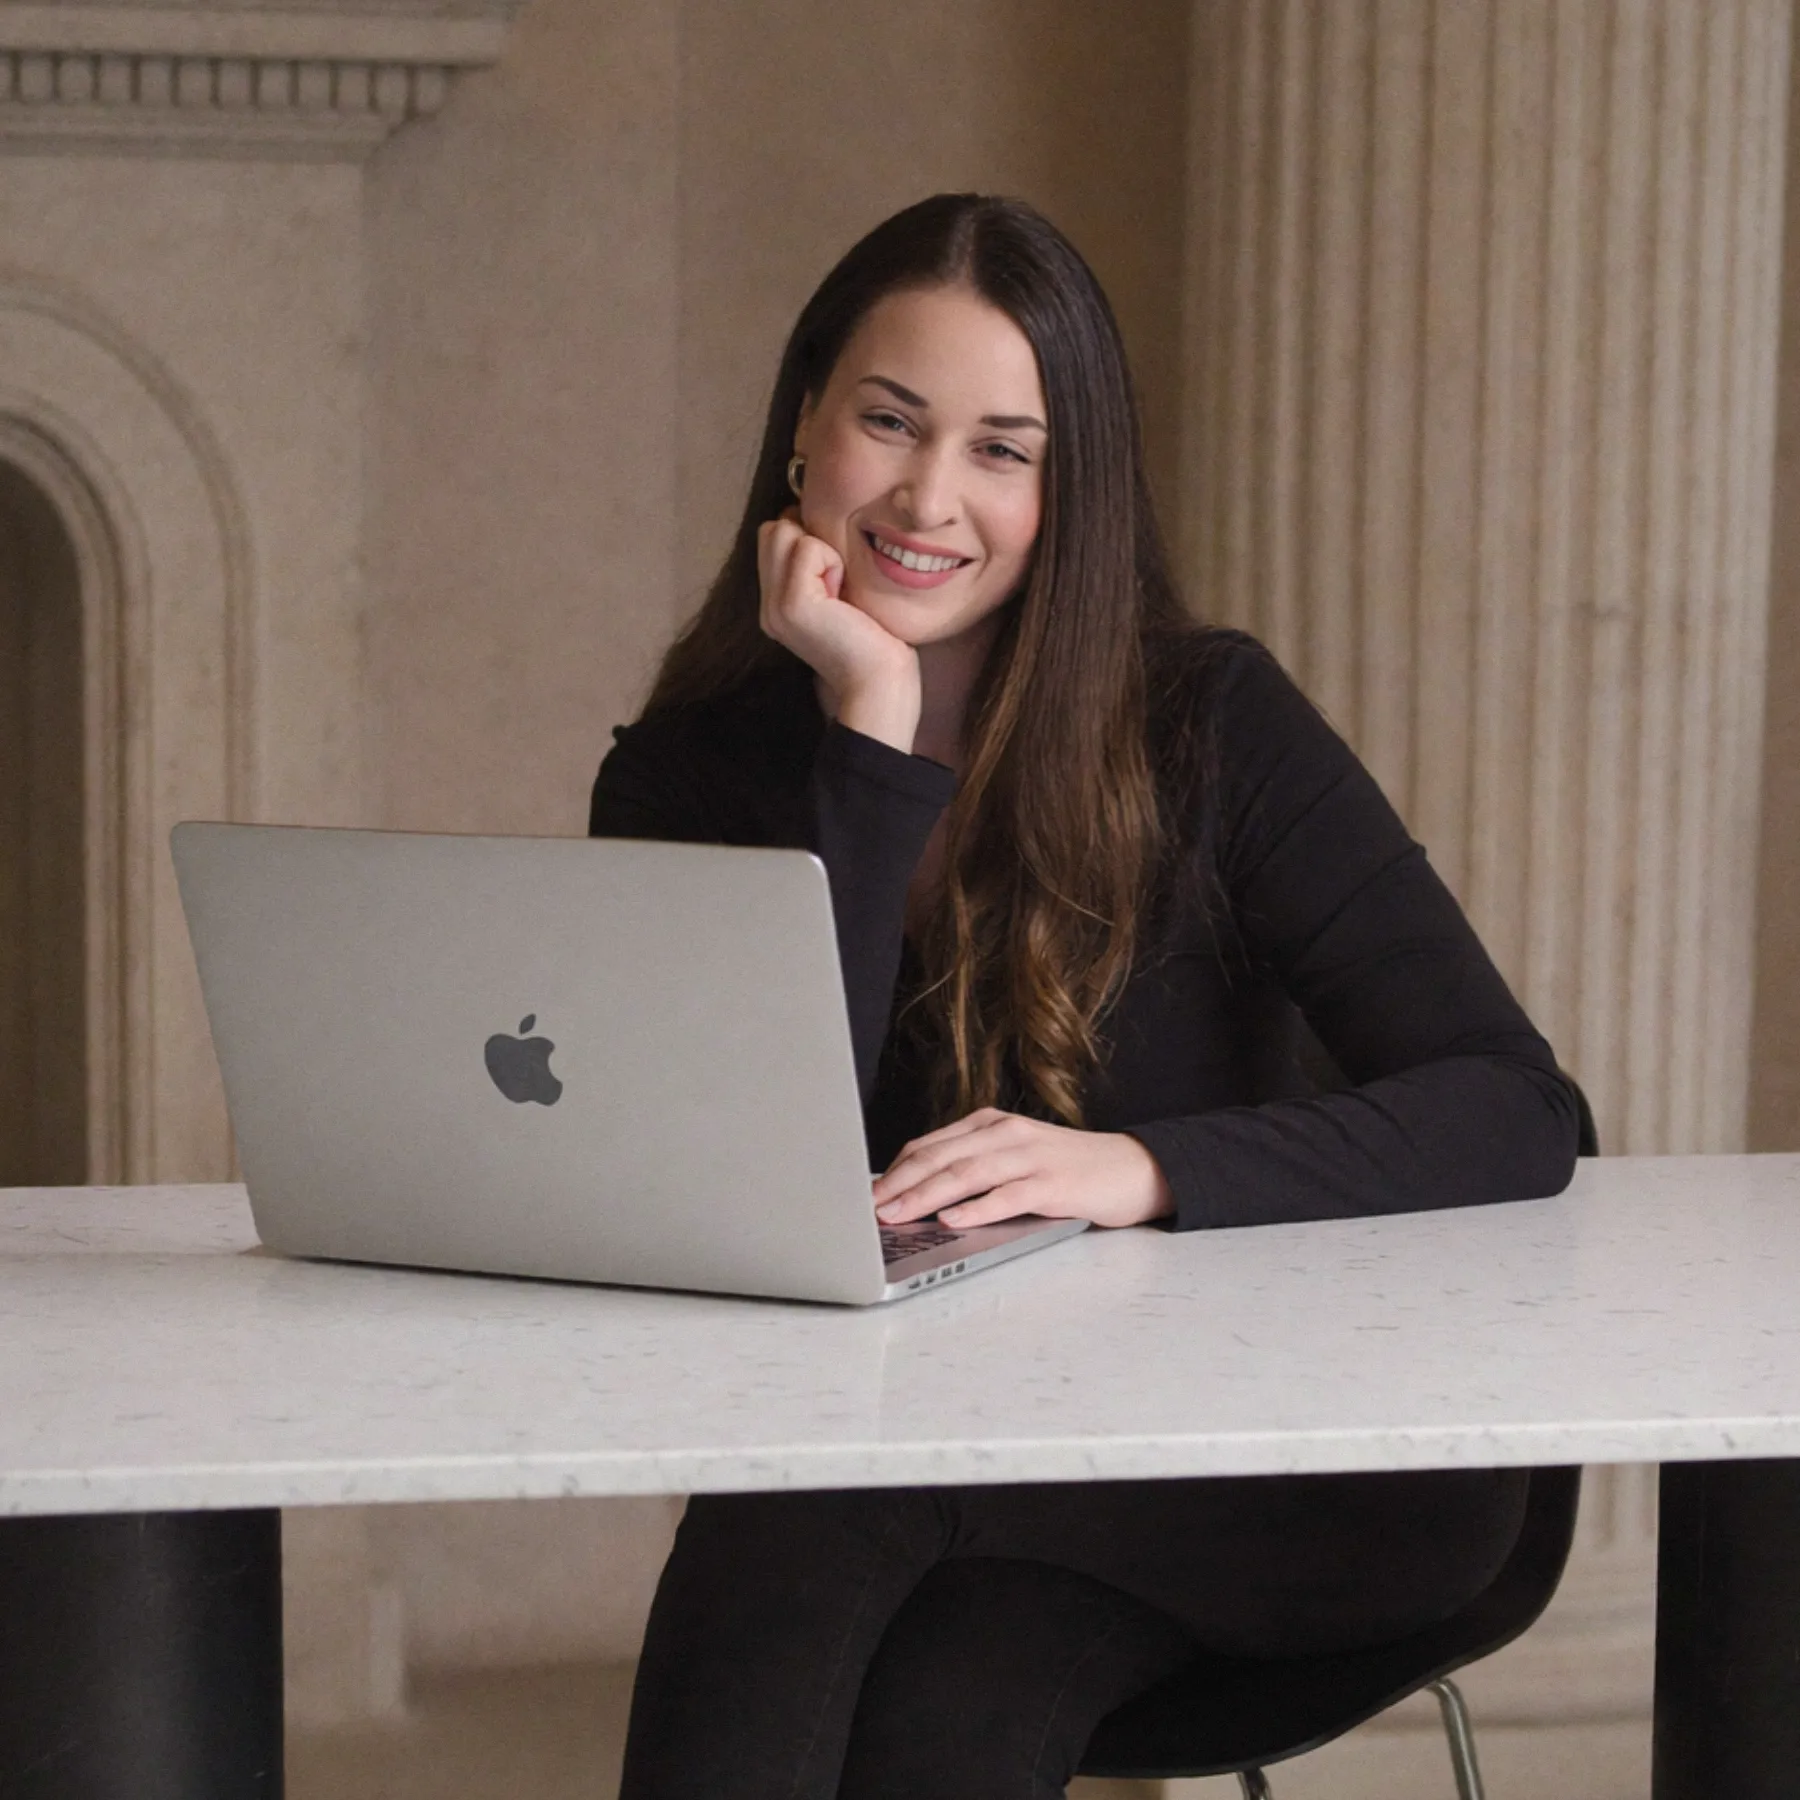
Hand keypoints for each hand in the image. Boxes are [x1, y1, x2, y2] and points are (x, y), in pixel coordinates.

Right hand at [757, 510, 920, 750]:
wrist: (880, 683)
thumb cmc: (875, 641)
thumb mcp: (838, 597)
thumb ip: (817, 567)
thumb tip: (809, 521)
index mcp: (776, 605)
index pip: (771, 537)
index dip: (806, 539)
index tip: (836, 576)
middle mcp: (767, 606)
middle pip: (771, 529)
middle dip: (809, 538)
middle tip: (838, 581)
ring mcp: (774, 606)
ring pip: (782, 530)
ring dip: (821, 549)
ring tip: (839, 589)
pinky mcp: (791, 603)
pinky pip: (806, 547)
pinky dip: (831, 561)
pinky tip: (843, 596)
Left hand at [872, 1108, 1174, 1230]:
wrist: (1132, 1168)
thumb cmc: (1067, 1169)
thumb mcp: (1014, 1159)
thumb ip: (972, 1168)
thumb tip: (918, 1195)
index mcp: (991, 1125)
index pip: (931, 1145)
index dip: (895, 1169)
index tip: (865, 1193)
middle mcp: (1007, 1134)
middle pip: (942, 1157)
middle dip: (900, 1183)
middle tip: (870, 1207)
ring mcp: (1030, 1156)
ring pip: (967, 1173)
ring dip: (926, 1195)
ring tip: (897, 1214)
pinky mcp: (1053, 1183)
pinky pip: (1008, 1195)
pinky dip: (977, 1208)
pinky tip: (952, 1219)